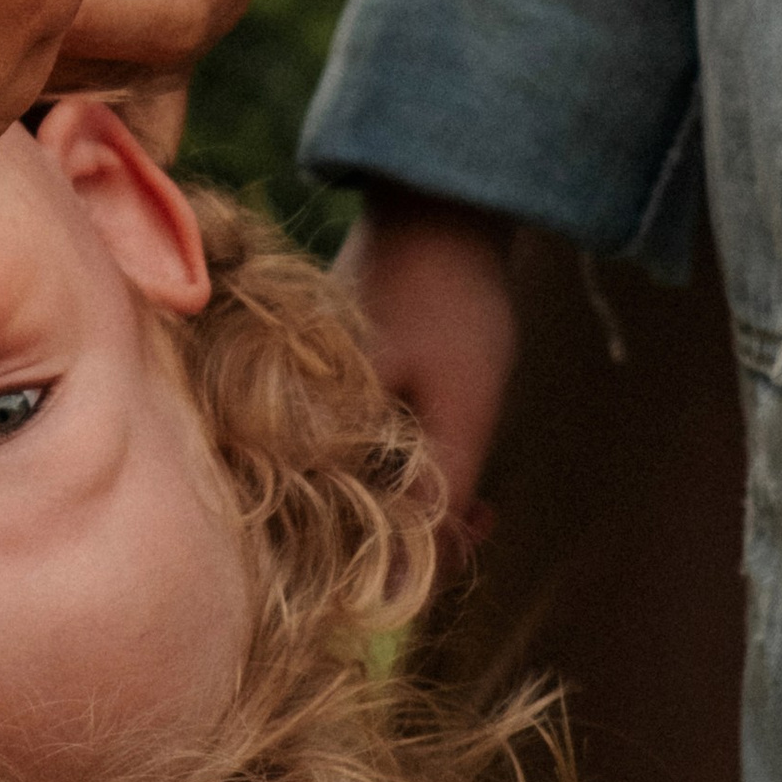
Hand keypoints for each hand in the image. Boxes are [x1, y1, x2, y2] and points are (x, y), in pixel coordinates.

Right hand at [334, 182, 517, 545]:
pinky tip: (454, 455)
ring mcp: (312, 391)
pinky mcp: (332, 375)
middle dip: (421, 528)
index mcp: (312, 425)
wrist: (444, 203)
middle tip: (487, 525)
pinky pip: (363, 438)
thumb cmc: (453, 304)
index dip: (404, 559)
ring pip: (361, 472)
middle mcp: (295, 412)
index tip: (463, 549)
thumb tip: (414, 578)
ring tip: (484, 502)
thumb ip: (439, 492)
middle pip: (349, 503)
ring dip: (421, 493)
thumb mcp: (463, 409)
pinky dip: (409, 455)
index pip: (340, 527)